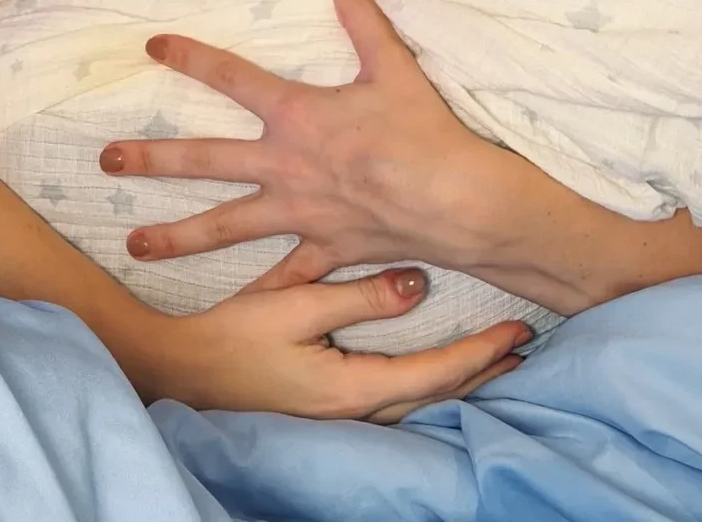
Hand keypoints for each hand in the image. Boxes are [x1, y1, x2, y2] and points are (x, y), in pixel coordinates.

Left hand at [99, 0, 499, 287]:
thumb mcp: (392, 65)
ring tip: (132, 245)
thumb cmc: (421, 130)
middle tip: (105, 160)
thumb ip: (364, 21)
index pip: (232, 78)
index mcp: (295, 115)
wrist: (451, 200)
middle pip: (204, 159)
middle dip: (152, 158)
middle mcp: (283, 165)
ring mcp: (297, 213)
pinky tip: (225, 313)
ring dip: (176, 236)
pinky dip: (254, 295)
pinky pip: (280, 277)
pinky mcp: (321, 250)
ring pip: (224, 225)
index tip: (153, 47)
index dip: (191, 58)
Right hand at [125, 265, 528, 419]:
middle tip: (523, 345)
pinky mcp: (330, 412)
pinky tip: (437, 373)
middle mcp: (356, 412)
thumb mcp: (292, 305)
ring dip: (460, 379)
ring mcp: (343, 418)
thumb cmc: (230, 340)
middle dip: (482, 370)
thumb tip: (417, 284)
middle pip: (438, 395)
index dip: (480, 353)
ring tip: (494, 358)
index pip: (435, 374)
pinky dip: (429, 384)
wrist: (178, 376)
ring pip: (421, 401)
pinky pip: (398, 399)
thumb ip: (356, 297)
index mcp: (352, 389)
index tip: (516, 332)